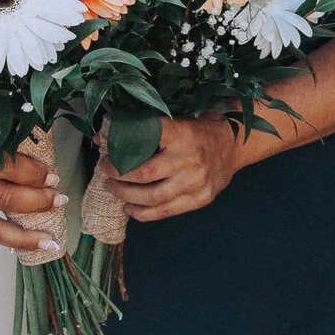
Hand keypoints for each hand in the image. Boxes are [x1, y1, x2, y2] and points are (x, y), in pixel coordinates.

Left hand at [107, 114, 241, 222]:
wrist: (233, 145)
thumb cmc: (199, 130)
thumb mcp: (176, 120)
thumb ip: (143, 128)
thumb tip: (101, 137)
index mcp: (181, 133)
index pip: (147, 137)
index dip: (122, 146)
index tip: (107, 150)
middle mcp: (188, 159)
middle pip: (144, 173)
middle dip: (119, 175)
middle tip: (106, 172)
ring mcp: (196, 182)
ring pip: (153, 197)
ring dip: (127, 196)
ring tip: (114, 190)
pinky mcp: (200, 199)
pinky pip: (166, 212)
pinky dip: (144, 213)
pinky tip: (130, 208)